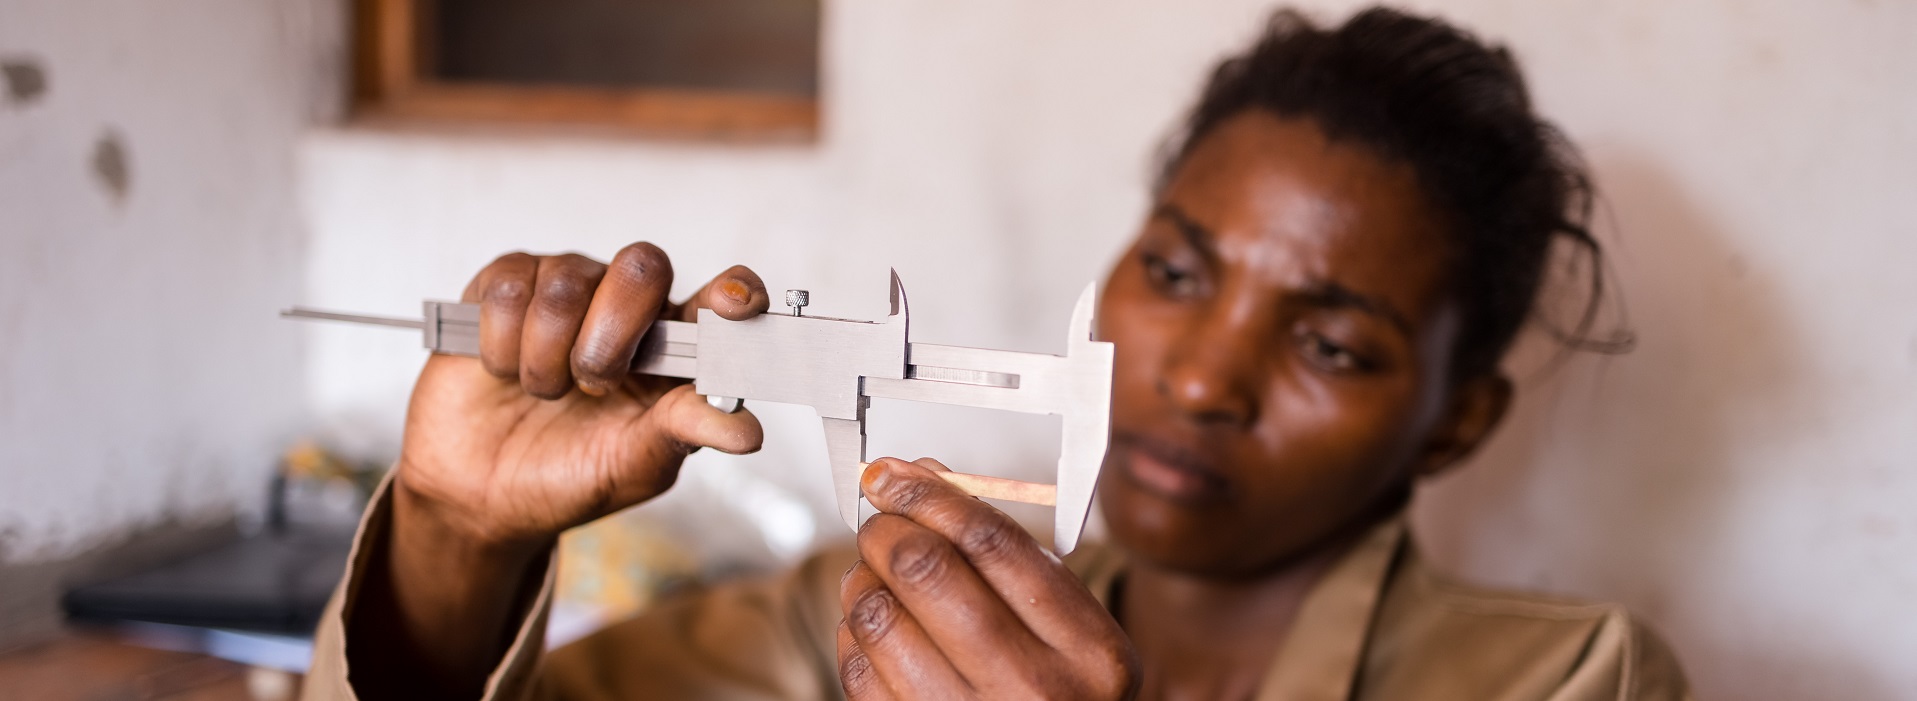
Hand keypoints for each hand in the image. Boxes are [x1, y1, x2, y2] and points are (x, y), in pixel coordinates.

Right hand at [397, 243, 771, 552]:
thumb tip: (748, 432)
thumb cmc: (569, 475)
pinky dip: (503, 346)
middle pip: (642, 265)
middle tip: (593, 386)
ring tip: (545, 392)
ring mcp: (567, 290)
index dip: (733, 291)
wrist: (483, 494)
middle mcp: (627, 307)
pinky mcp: (506, 286)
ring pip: (566, 283)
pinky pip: (509, 288)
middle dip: (611, 333)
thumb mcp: (637, 465)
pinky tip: (504, 371)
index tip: (731, 306)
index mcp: (675, 348)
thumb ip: (687, 433)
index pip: (721, 295)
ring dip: (547, 356)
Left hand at [837, 458, 1140, 699]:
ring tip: (875, 579)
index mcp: (1085, 646)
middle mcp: (1033, 687)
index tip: (892, 476)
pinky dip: (855, 634)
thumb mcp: (1068, 623)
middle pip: (926, 570)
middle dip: (886, 530)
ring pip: (879, 617)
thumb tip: (922, 479)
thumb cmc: (1060, 690)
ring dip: (862, 580)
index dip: (929, 495)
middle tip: (879, 525)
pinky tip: (878, 627)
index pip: (990, 540)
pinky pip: (857, 671)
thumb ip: (1007, 552)